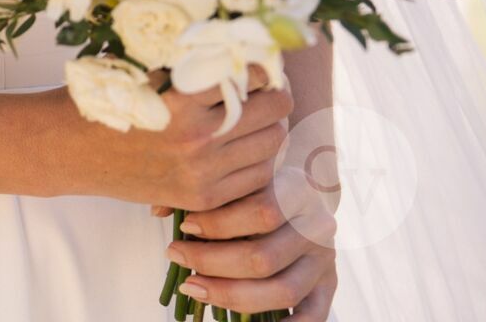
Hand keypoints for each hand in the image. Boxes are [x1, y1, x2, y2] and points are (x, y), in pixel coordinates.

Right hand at [67, 61, 292, 209]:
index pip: (250, 75)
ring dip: (269, 125)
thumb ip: (191, 62)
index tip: (256, 61)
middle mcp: (197, 138)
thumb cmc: (105, 98)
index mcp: (181, 99)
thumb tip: (240, 46)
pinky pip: (258, 178)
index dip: (260, 64)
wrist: (71, 148)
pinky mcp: (201, 196)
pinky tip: (242, 145)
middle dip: (274, 92)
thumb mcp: (143, 68)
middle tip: (266, 86)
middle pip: (275, 109)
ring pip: (272, 144)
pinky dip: (258, 159)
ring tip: (254, 116)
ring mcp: (202, 172)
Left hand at [152, 165, 339, 319]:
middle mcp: (315, 226)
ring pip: (281, 290)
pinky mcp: (329, 285)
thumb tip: (156, 211)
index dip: (217, 223)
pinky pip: (313, 316)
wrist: (299, 191)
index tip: (183, 226)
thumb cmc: (252, 185)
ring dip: (231, 294)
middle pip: (263, 257)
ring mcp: (324, 259)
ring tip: (192, 286)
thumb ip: (199, 190)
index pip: (260, 211)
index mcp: (296, 191)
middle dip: (211, 262)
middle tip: (175, 255)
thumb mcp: (233, 179)